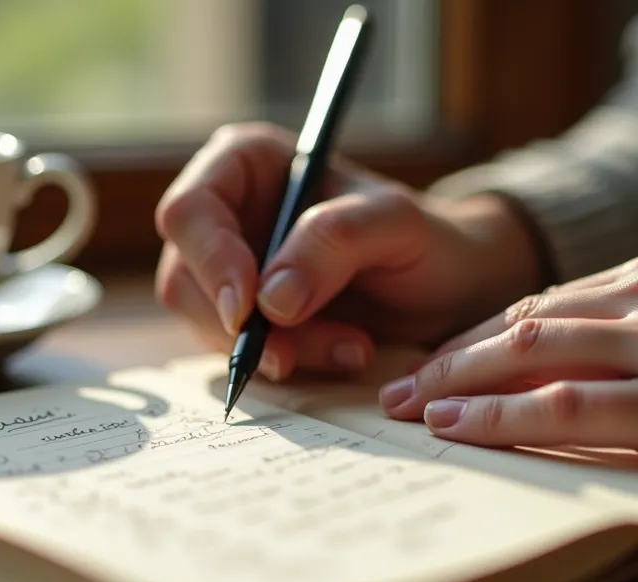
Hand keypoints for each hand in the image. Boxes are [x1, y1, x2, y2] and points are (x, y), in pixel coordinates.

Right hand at [154, 122, 544, 379]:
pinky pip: (241, 353)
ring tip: (349, 347)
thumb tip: (268, 299)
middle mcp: (227, 214)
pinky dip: (290, 363)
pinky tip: (345, 353)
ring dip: (275, 350)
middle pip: (186, 276)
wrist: (452, 286)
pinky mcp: (248, 321)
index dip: (209, 262)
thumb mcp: (395, 224)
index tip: (248, 311)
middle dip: (243, 324)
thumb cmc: (426, 238)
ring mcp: (232, 270)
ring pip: (209, 324)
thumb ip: (333, 242)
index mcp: (246, 163)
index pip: (190, 212)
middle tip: (299, 351)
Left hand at [380, 251, 637, 505]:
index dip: (477, 338)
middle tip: (393, 389)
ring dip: (454, 383)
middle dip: (447, 358)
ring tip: (404, 409)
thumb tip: (580, 374)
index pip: (542, 303)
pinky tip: (456, 427)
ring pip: (529, 353)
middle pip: (519, 322)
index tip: (433, 365)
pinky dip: (501, 415)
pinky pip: (568, 405)